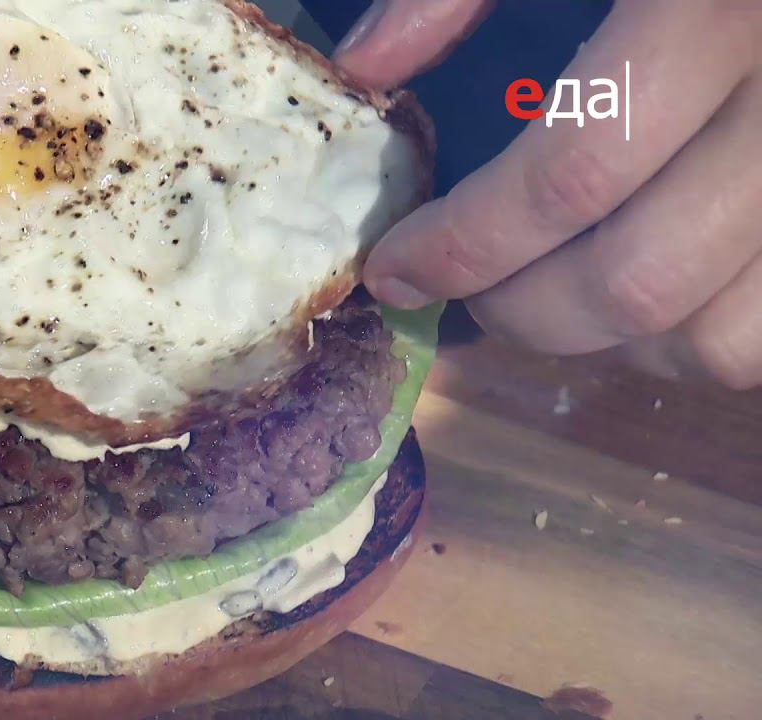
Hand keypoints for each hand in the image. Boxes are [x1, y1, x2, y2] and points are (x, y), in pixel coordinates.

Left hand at [337, 0, 761, 389]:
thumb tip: (368, 68)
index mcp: (710, 12)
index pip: (569, 176)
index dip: (463, 246)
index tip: (392, 271)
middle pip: (640, 280)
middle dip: (521, 313)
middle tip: (466, 296)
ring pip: (722, 334)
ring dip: (613, 343)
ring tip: (552, 296)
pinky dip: (694, 337)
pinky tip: (645, 292)